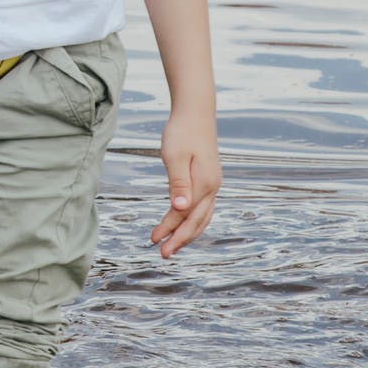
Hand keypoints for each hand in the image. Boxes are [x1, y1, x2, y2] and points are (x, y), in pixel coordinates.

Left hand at [152, 110, 219, 257]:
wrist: (195, 112)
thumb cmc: (181, 132)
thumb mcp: (175, 156)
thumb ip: (178, 183)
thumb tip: (179, 209)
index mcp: (205, 184)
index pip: (185, 215)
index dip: (170, 230)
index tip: (155, 242)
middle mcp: (212, 187)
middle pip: (197, 221)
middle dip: (181, 239)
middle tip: (163, 254)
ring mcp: (212, 183)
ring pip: (202, 216)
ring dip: (187, 232)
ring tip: (171, 245)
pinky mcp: (208, 179)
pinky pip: (202, 207)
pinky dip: (192, 219)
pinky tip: (181, 224)